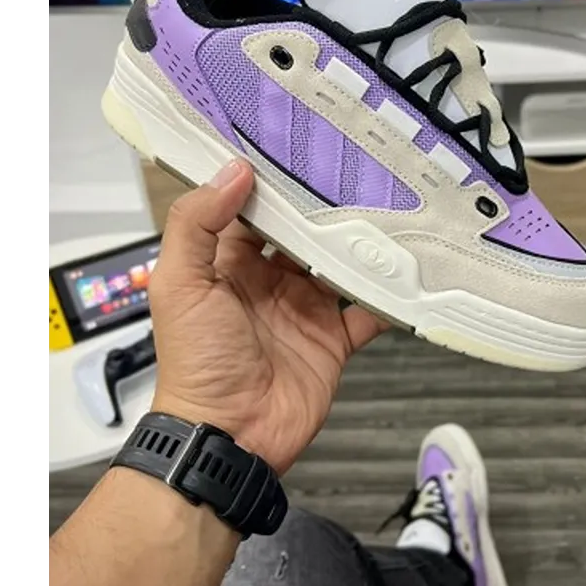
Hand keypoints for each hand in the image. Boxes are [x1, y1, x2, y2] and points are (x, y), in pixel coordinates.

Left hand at [147, 159, 387, 473]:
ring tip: (388, 212)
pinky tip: (404, 273)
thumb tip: (232, 172)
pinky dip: (386, 296)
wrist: (231, 435)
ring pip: (340, 266)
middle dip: (327, 210)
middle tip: (358, 173)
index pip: (254, 212)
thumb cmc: (196, 363)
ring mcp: (305, 311)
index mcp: (230, 266)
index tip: (299, 150)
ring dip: (360, 246)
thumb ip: (197, 225)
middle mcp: (270, 283)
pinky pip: (366, 311)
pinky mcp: (333, 340)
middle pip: (305, 235)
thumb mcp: (181, 285)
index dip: (272, 183)